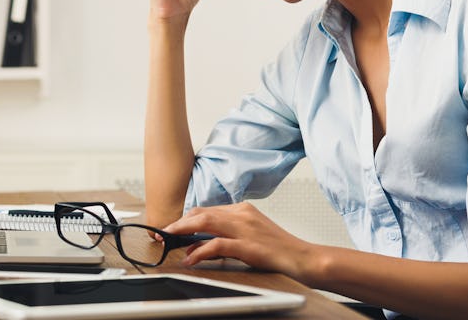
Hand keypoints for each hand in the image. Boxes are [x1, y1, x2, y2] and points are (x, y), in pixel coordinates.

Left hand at [162, 202, 314, 279]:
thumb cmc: (280, 251)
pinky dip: (200, 251)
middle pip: (202, 212)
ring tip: (168, 240)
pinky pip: (217, 244)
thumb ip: (226, 239)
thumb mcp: (250, 238)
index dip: (185, 218)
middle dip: (178, 223)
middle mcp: (242, 214)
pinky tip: (190, 258)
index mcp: (243, 210)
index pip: (207, 209)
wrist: (305, 259)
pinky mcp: (248, 245)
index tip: (171, 228)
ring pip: (205, 222)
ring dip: (182, 230)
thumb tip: (197, 247)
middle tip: (161, 233)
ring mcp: (245, 228)